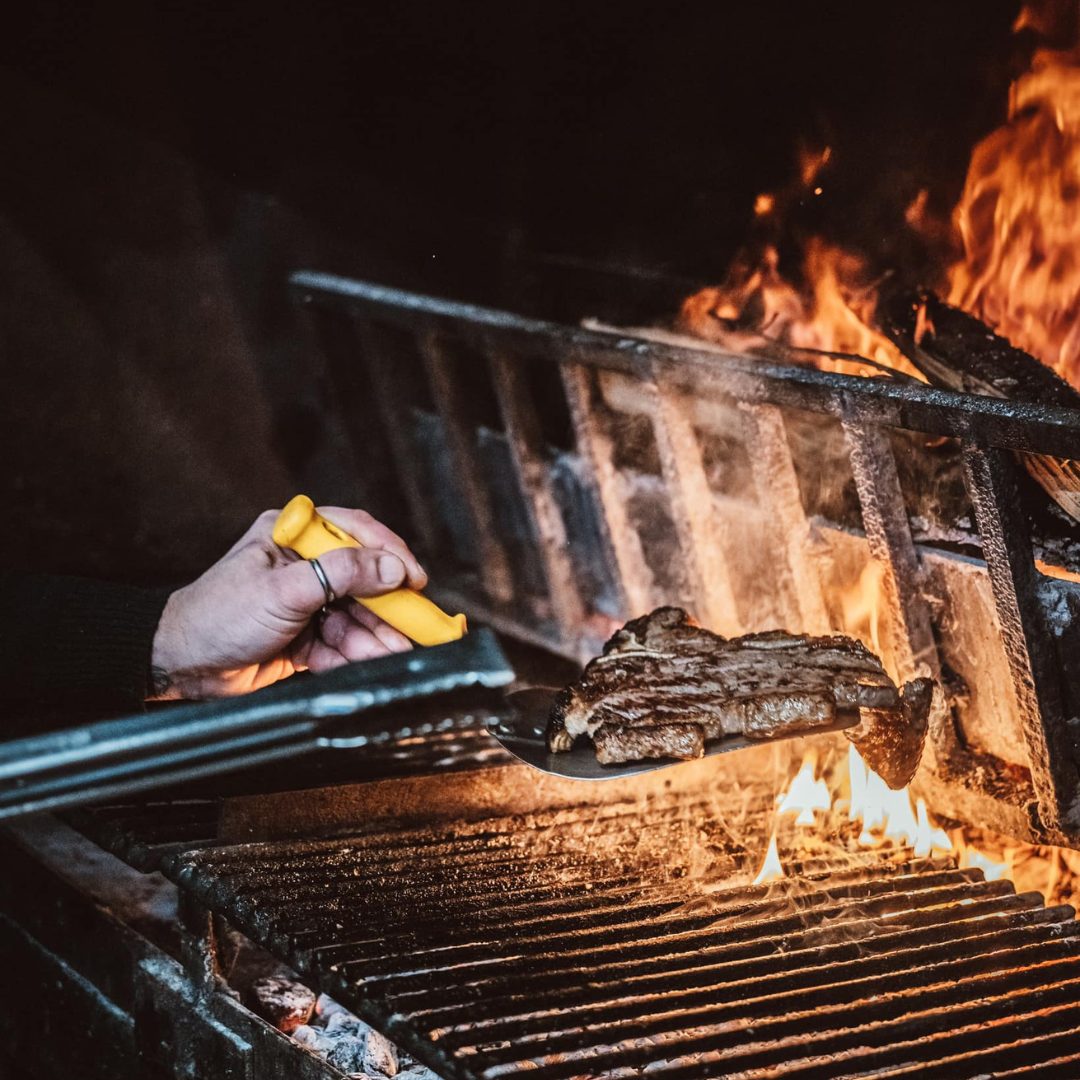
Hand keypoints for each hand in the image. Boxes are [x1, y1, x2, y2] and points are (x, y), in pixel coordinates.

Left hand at [150, 507, 426, 698]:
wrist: (181, 666)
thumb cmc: (216, 616)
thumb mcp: (283, 590)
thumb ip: (340, 575)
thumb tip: (391, 567)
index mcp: (293, 536)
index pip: (355, 533)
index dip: (389, 554)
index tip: (414, 578)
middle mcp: (303, 565)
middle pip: (363, 579)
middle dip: (387, 606)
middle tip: (414, 624)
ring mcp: (306, 602)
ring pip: (356, 616)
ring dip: (375, 636)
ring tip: (394, 651)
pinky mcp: (306, 636)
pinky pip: (342, 643)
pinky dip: (354, 654)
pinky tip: (366, 663)